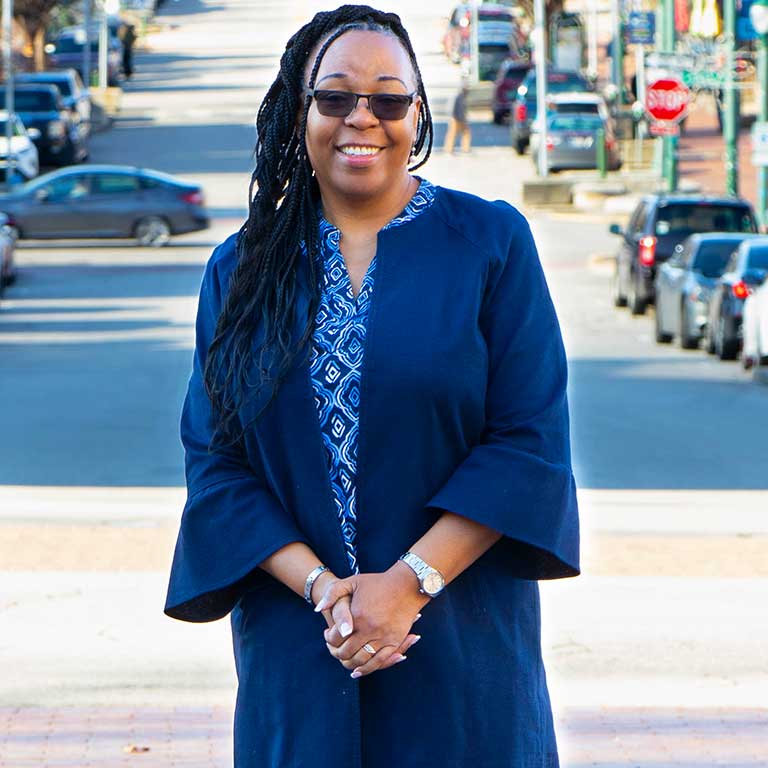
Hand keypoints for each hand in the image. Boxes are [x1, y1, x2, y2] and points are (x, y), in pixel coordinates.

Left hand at [315, 562, 428, 677]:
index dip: (328, 639)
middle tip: (333, 648)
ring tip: (344, 659)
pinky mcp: (394, 641)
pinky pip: (379, 661)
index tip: (327, 635)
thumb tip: (318, 610)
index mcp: (356, 616)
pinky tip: (358, 671)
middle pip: (346, 652)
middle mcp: (369, 629)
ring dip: (349, 663)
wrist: (406, 585)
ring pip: (361, 660)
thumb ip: (332, 594)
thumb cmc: (377, 582)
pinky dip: (367, 669)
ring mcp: (382, 637)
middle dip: (336, 652)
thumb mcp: (352, 581)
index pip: (334, 638)